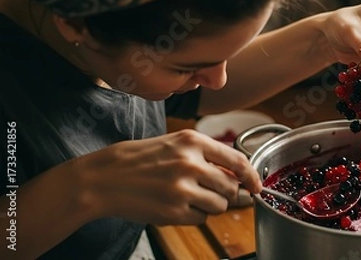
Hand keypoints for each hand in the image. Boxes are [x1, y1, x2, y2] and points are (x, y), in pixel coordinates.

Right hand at [74, 129, 260, 224]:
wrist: (103, 178)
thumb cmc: (139, 159)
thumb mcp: (174, 144)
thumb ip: (206, 156)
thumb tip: (237, 175)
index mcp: (193, 141)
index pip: (237, 160)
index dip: (252, 176)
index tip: (257, 186)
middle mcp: (191, 163)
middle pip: (231, 187)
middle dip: (226, 193)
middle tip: (209, 191)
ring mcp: (182, 188)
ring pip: (219, 205)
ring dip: (210, 205)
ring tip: (188, 196)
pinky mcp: (173, 211)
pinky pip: (200, 218)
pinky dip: (194, 215)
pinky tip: (175, 205)